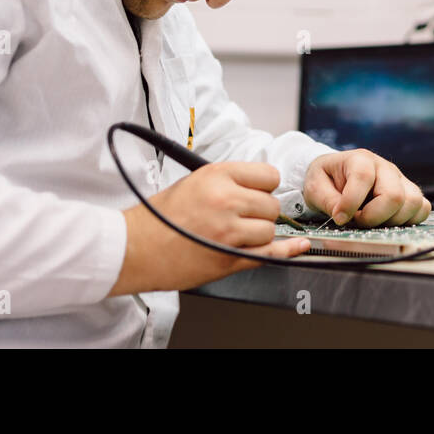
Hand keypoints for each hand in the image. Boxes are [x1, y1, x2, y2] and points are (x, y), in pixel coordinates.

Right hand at [108, 161, 309, 296]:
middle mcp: (226, 200)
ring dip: (260, 233)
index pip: (268, 175)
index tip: (257, 193)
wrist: (135, 248)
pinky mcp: (230, 258)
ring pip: (270, 229)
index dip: (264, 187)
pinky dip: (287, 251)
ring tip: (235, 235)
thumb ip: (228, 181)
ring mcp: (229, 231)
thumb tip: (258, 184)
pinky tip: (298, 246)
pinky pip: (270, 253)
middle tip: (242, 217)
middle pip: (272, 205)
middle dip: (262, 212)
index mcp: (217, 176)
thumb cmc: (159, 216)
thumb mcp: (193, 181)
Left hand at [304, 150, 430, 226]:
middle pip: (394, 195)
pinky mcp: (408, 192)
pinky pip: (422, 208)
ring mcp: (400, 179)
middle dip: (374, 217)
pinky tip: (388, 222)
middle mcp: (385, 167)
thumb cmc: (326, 179)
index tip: (339, 218)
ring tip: (372, 221)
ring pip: (413, 202)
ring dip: (392, 221)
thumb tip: (342, 216)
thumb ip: (327, 200)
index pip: (364, 179)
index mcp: (360, 159)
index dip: (351, 204)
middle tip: (357, 221)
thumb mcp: (315, 187)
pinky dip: (408, 220)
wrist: (335, 174)